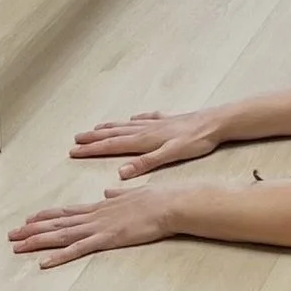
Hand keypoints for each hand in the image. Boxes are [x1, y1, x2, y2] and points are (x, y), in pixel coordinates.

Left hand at [10, 186, 183, 267]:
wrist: (169, 204)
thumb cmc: (157, 200)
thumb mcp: (134, 194)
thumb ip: (118, 195)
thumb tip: (108, 191)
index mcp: (101, 207)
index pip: (68, 212)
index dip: (47, 216)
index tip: (29, 219)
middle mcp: (94, 216)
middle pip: (58, 223)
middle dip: (33, 230)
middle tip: (11, 234)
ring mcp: (98, 227)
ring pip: (61, 235)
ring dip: (37, 241)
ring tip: (17, 246)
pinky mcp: (106, 239)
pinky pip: (77, 250)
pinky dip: (59, 256)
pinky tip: (43, 262)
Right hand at [68, 109, 220, 178]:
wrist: (216, 122)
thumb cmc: (195, 142)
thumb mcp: (171, 155)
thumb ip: (145, 164)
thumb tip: (120, 173)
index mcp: (144, 140)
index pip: (112, 145)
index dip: (92, 149)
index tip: (73, 150)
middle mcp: (146, 129)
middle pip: (115, 133)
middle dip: (94, 137)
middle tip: (76, 139)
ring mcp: (157, 122)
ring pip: (127, 124)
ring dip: (110, 127)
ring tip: (96, 128)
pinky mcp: (168, 119)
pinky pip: (145, 118)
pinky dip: (135, 119)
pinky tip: (133, 117)